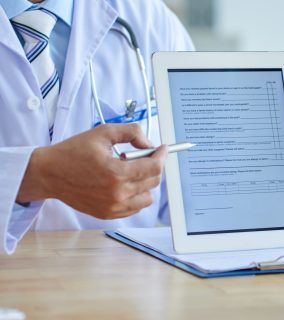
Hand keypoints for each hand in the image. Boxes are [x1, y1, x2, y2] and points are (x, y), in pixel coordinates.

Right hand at [17, 124, 166, 219]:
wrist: (49, 173)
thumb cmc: (73, 152)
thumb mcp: (103, 133)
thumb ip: (131, 133)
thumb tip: (148, 144)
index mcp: (117, 173)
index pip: (154, 167)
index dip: (162, 155)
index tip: (163, 149)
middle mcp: (118, 193)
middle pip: (154, 181)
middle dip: (153, 165)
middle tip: (141, 156)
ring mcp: (114, 207)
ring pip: (148, 197)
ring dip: (145, 182)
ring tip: (129, 171)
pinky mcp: (109, 214)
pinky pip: (135, 207)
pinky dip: (136, 195)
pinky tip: (124, 183)